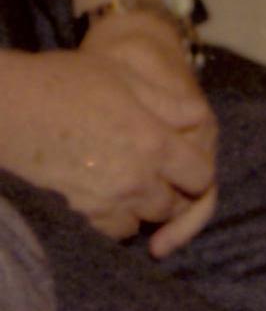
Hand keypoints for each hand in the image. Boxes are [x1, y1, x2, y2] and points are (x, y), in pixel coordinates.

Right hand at [0, 32, 219, 249]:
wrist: (2, 106)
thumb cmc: (64, 82)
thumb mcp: (126, 78)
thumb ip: (170, 104)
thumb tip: (199, 121)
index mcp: (155, 143)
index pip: (201, 176)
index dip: (196, 172)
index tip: (184, 165)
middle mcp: (136, 179)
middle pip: (173, 205)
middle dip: (171, 193)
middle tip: (157, 178)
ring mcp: (104, 201)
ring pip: (141, 222)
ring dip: (141, 209)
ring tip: (128, 189)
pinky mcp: (73, 214)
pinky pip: (107, 232)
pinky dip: (111, 220)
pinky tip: (101, 200)